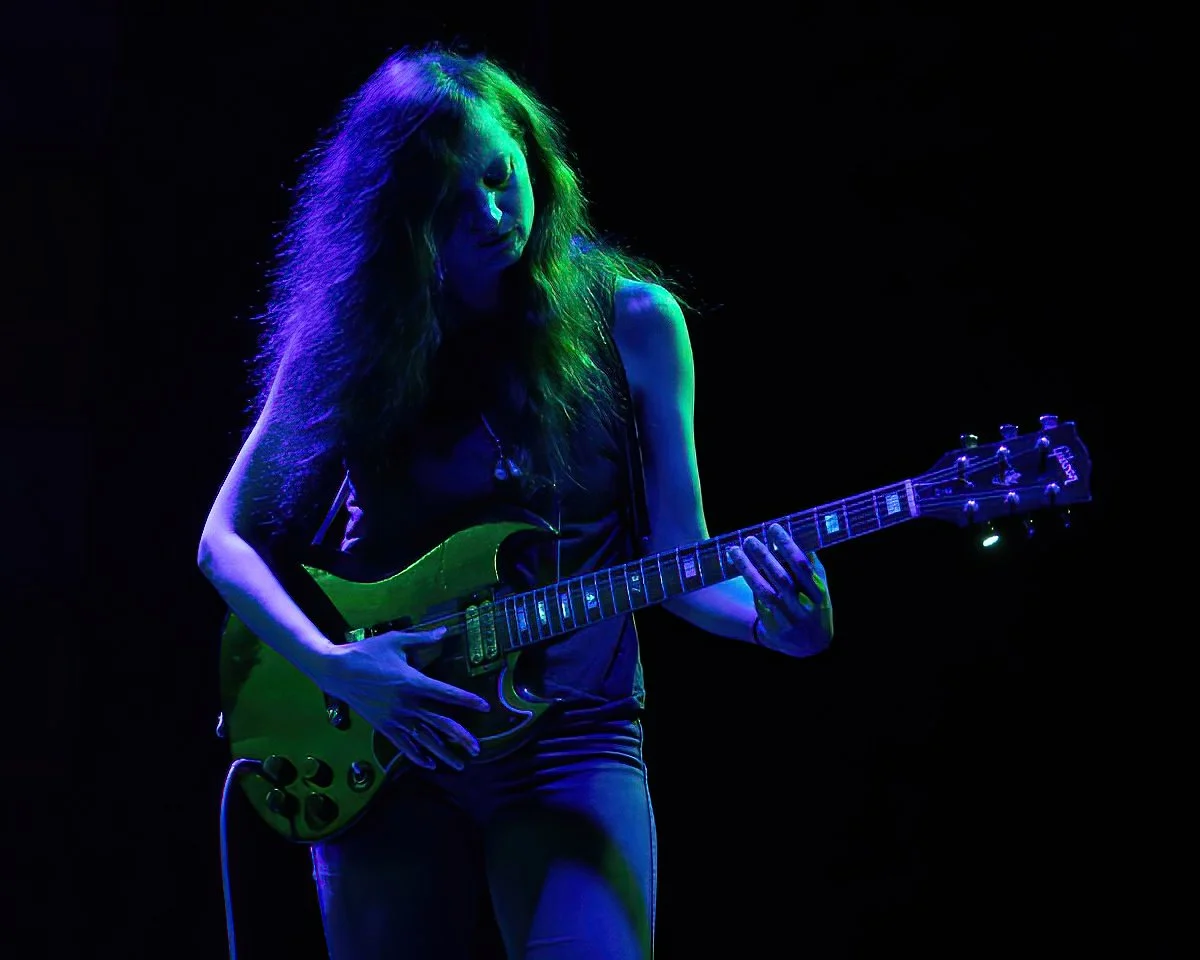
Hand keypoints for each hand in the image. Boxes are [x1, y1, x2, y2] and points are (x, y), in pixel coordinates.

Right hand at [318, 627, 489, 769]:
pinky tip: (429, 764)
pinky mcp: (383, 725)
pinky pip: (403, 744)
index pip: (445, 692)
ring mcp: (394, 717)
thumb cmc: (367, 652)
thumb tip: (445, 631)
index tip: (484, 706)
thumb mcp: (395, 640)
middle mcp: (406, 703)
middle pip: (439, 723)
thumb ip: (422, 638)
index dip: (466, 699)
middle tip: (478, 747)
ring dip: (443, 752)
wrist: (337, 671)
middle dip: (460, 736)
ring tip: (460, 764)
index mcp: (412, 681)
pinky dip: (416, 755)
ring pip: (424, 739)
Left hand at [729, 523, 832, 655]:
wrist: (811, 645)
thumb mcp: (819, 586)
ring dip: (748, 569)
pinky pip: (758, 603)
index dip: (788, 545)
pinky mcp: (774, 627)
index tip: (773, 528)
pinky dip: (750, 584)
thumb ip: (811, 564)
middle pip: (782, 578)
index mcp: (819, 592)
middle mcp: (805, 607)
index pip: (802, 565)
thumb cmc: (813, 605)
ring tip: (734, 550)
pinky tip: (739, 568)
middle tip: (749, 539)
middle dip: (764, 556)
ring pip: (766, 592)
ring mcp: (789, 619)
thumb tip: (800, 533)